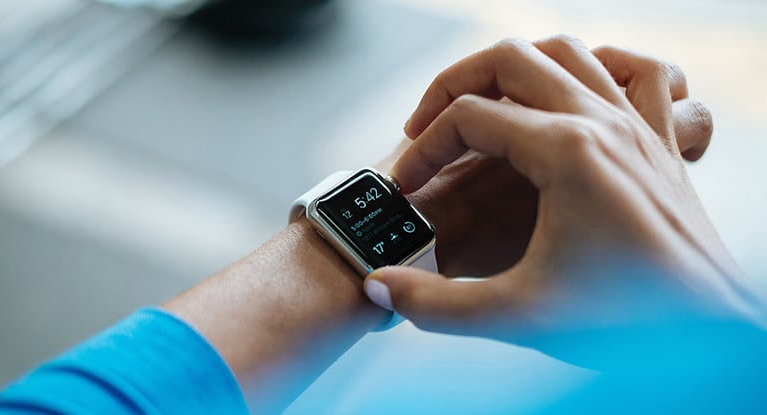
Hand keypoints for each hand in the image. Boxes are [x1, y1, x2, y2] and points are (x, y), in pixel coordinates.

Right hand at [364, 36, 765, 367]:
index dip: (423, 151)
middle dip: (453, 84)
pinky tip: (580, 89)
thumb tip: (380, 288)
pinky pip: (641, 73)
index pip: (468, 118)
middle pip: (509, 59)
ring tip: (484, 102)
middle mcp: (603, 123)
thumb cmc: (629, 322)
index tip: (407, 190)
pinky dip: (605, 65)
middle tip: (425, 124)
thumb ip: (436, 305)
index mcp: (566, 152)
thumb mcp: (517, 315)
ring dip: (515, 66)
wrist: (712, 338)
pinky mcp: (658, 144)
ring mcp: (637, 127)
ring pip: (568, 51)